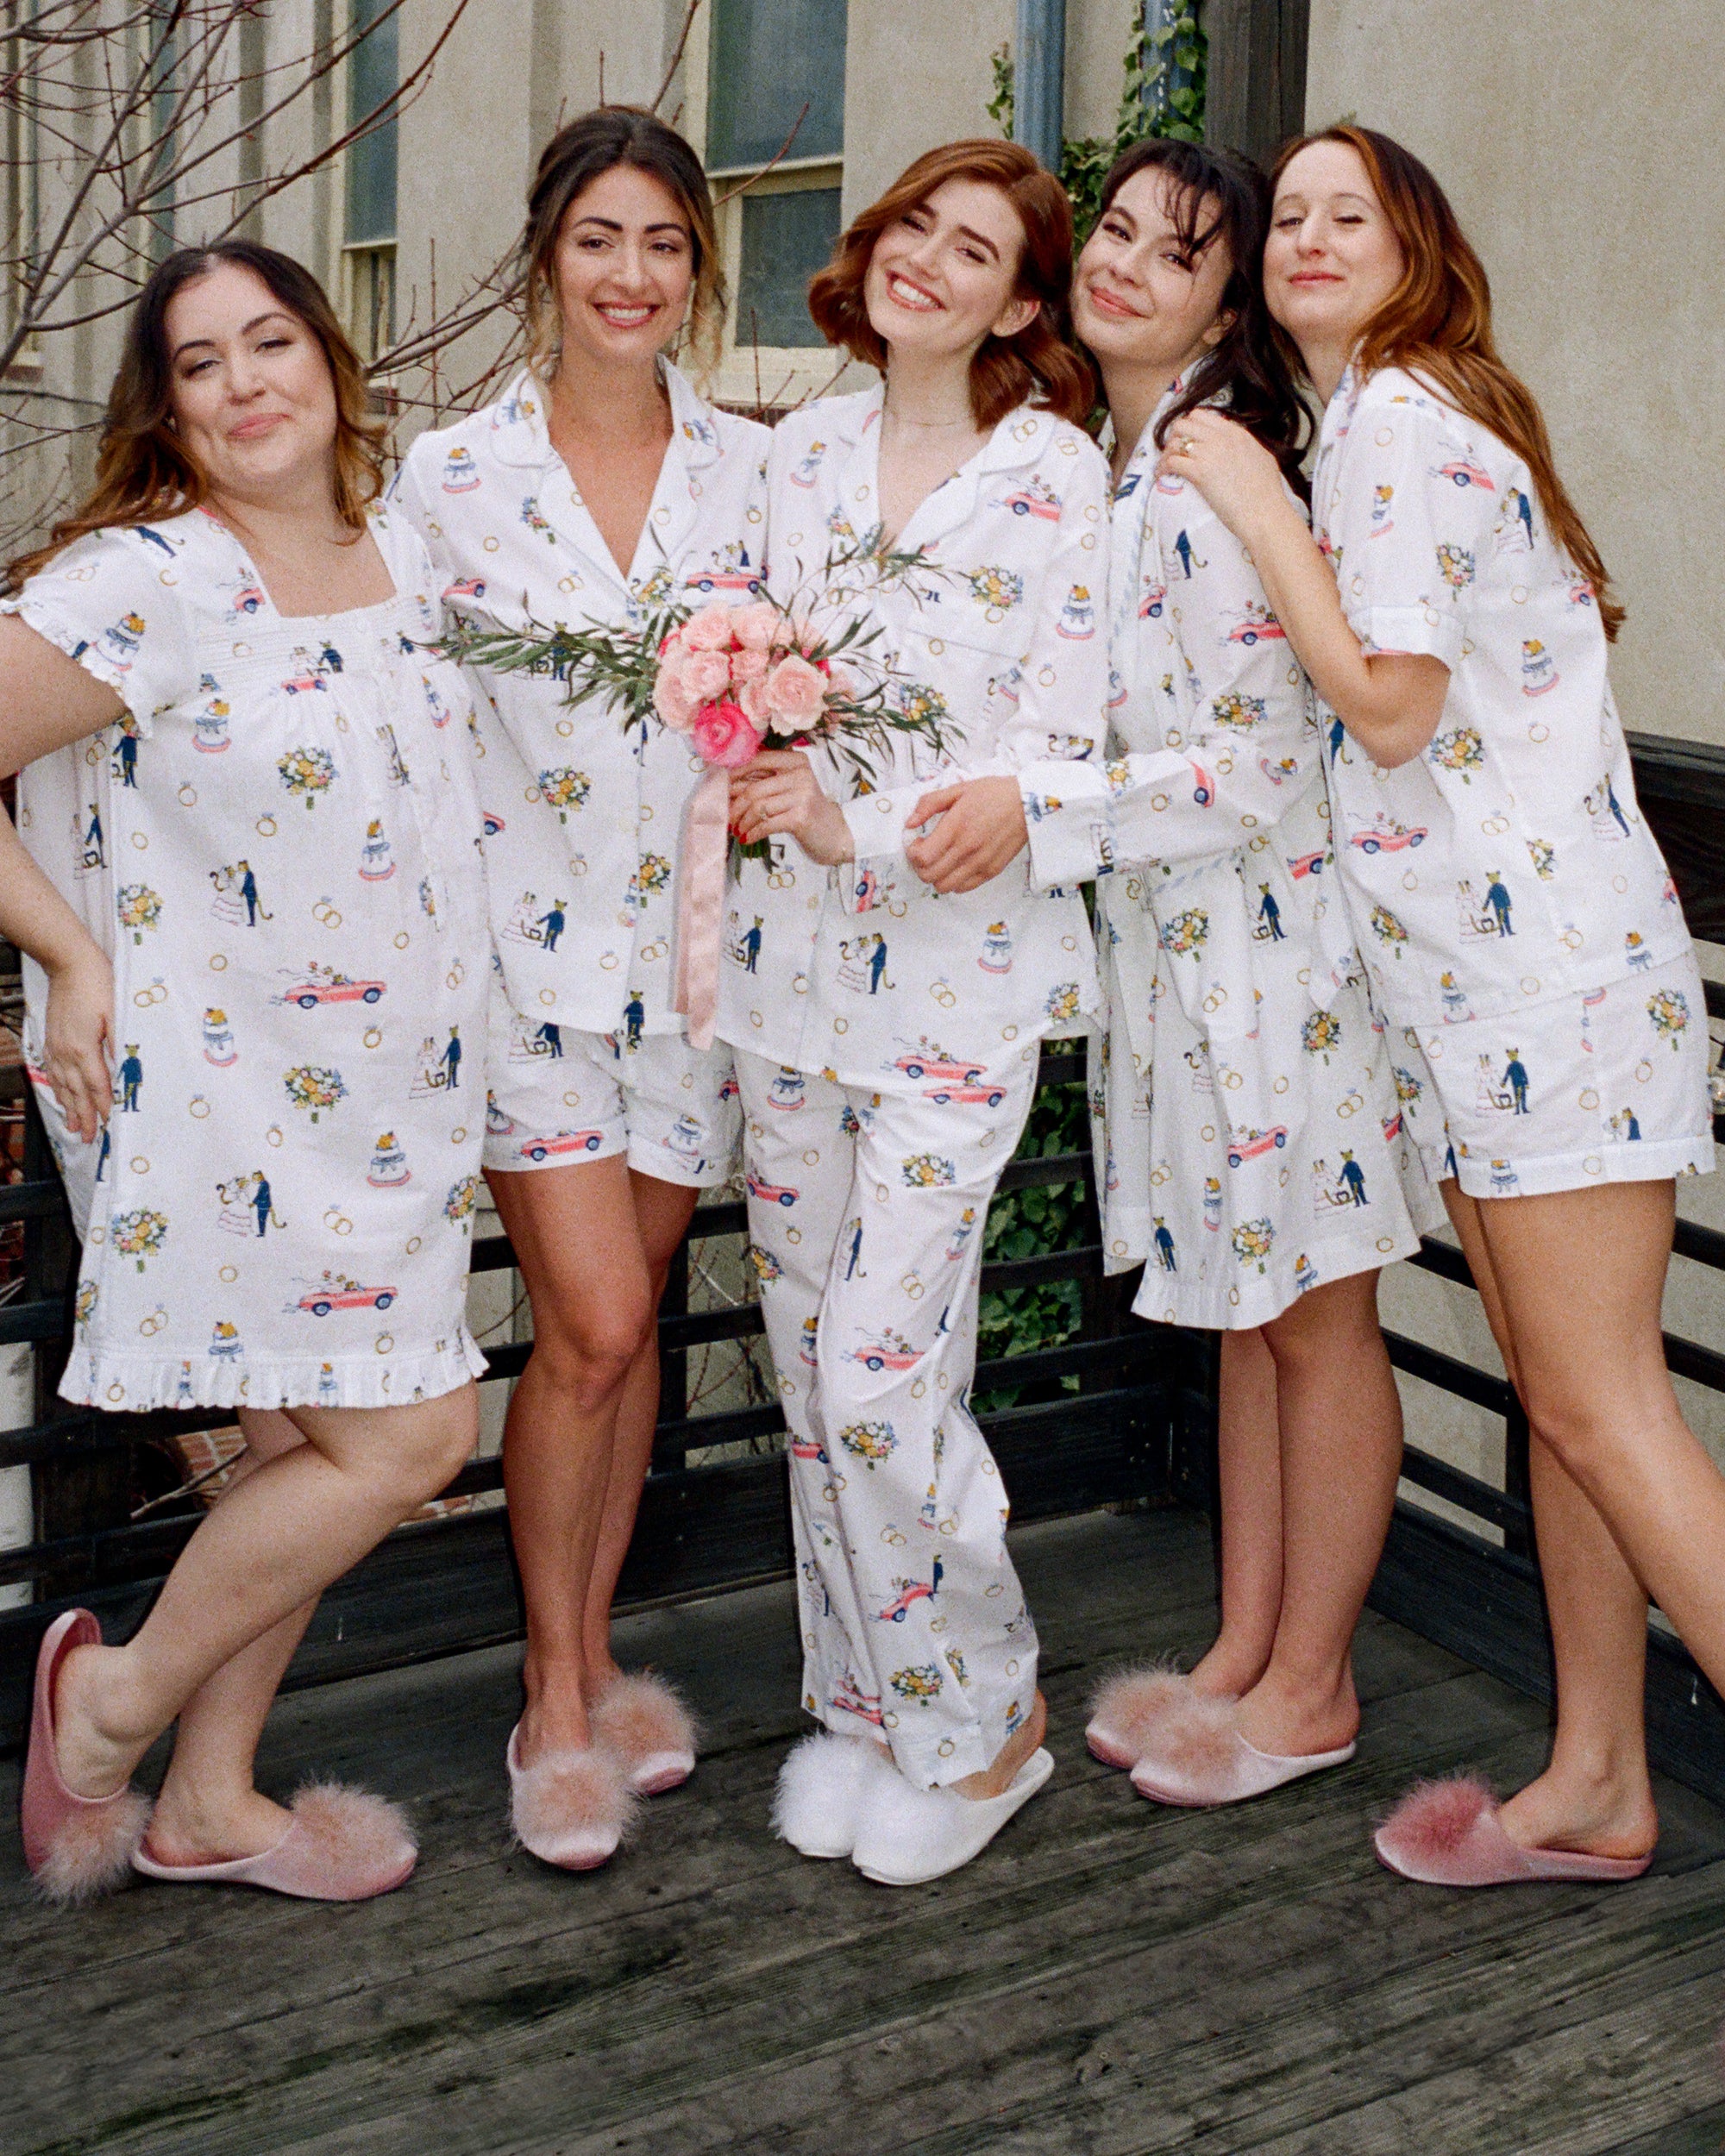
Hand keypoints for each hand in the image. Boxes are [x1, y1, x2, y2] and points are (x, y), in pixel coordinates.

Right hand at [43, 941, 113, 1144]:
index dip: (103, 1106)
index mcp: (84, 1048)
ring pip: (63, 1084)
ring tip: (74, 1127)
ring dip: (69, 1107)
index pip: (97, 1085)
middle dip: (84, 1116)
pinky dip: (58, 1088)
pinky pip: (54, 1071)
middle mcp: (66, 1052)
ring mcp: (55, 1046)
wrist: (69, 964)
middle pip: (77, 1091)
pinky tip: (61, 1096)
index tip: (109, 1124)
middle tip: (90, 1138)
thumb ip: (120, 1042)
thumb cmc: (97, 984)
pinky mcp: (51, 1039)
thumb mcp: (116, 1012)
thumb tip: (127, 1067)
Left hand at [729, 748, 854, 865]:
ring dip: (742, 822)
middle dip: (735, 805)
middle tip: (727, 817)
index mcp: (796, 760)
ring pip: (758, 807)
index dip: (734, 774)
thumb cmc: (805, 809)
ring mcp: (802, 795)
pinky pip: (766, 824)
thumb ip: (764, 780)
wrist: (834, 833)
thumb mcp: (788, 788)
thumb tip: (726, 782)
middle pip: (754, 788)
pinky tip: (747, 838)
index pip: (757, 760)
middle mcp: (801, 773)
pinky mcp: (801, 817)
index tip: (722, 789)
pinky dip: (753, 833)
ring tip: (737, 830)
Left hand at [904, 775, 1026, 894]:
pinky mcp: (992, 871)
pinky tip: (957, 865)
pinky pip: (963, 888)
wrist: (1029, 803)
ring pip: (944, 887)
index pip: (922, 857)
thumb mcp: (958, 789)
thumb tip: (909, 823)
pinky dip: (954, 881)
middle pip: (929, 876)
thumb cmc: (994, 794)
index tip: (918, 842)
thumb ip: (929, 804)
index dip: (913, 852)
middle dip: (920, 866)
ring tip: (941, 860)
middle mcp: (967, 850)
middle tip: (926, 852)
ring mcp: (980, 863)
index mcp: (956, 827)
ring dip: (936, 876)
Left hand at [1156, 408, 1288, 543]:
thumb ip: (1247, 446)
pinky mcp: (1199, 472)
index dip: (1191, 427)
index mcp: (1236, 433)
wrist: (1264, 512)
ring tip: (1166, 466)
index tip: (1187, 440)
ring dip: (1167, 453)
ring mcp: (1209, 453)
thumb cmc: (1267, 493)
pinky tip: (1162, 476)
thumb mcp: (1262, 458)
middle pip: (1184, 423)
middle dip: (1175, 437)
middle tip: (1174, 452)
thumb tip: (1240, 445)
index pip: (1203, 416)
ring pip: (1175, 441)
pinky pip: (1171, 462)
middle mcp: (1221, 438)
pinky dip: (1163, 468)